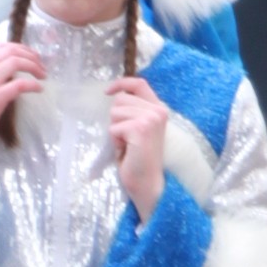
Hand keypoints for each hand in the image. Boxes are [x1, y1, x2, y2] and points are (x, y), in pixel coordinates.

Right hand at [0, 40, 45, 174]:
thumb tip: (10, 69)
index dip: (20, 48)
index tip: (31, 56)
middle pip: (10, 51)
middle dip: (30, 55)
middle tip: (41, 65)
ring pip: (15, 62)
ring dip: (34, 67)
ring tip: (42, 75)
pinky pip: (19, 85)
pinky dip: (33, 84)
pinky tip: (38, 89)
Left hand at [109, 75, 168, 221]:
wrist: (148, 183)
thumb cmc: (139, 158)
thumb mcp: (137, 128)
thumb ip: (132, 111)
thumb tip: (114, 96)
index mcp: (159, 109)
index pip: (139, 83)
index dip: (121, 84)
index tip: (107, 92)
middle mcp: (158, 110)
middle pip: (120, 100)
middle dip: (116, 119)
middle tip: (127, 138)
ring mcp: (150, 118)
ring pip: (115, 113)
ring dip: (115, 131)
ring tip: (128, 145)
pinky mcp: (140, 128)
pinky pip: (114, 128)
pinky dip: (115, 141)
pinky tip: (127, 151)